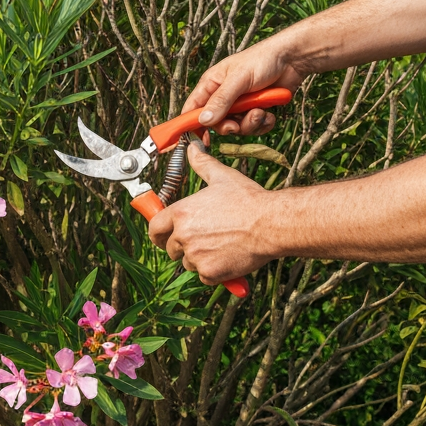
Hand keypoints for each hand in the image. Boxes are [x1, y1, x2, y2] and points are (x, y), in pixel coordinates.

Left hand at [148, 143, 273, 283]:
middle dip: (182, 247)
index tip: (162, 237)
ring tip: (220, 245)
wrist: (271, 224)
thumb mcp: (222, 177)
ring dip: (199, 259)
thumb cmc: (248, 200)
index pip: (154, 228)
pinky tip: (227, 257)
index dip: (158, 234)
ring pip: (188, 263)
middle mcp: (183, 235)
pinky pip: (204, 276)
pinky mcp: (209, 272)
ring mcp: (195, 255)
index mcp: (181, 212)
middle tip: (201, 241)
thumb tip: (193, 148)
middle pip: (170, 249)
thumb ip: (202, 164)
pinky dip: (213, 272)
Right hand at [182, 38, 304, 135]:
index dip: (191, 124)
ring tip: (260, 111)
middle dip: (228, 126)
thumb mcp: (238, 79)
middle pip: (216, 123)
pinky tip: (269, 113)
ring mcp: (240, 105)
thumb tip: (203, 120)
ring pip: (237, 127)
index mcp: (211, 84)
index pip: (193, 108)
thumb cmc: (262, 60)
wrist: (292, 60)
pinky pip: (254, 128)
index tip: (198, 139)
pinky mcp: (256, 111)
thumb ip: (221, 100)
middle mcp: (223, 96)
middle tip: (236, 125)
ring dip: (250, 124)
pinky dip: (262, 124)